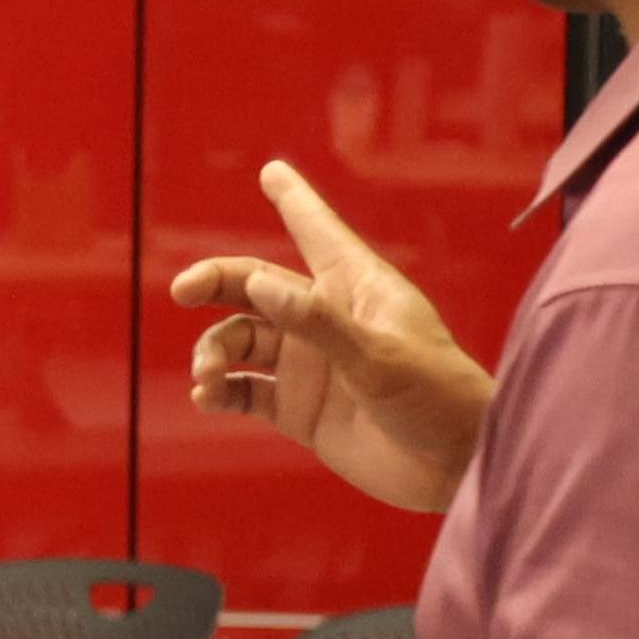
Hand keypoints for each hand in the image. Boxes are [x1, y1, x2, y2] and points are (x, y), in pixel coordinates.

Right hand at [169, 162, 494, 514]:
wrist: (454, 469)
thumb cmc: (440, 399)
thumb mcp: (381, 357)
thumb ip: (318, 322)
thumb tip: (260, 284)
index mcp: (358, 290)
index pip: (320, 233)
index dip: (295, 200)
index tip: (272, 170)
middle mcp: (326, 321)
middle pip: (256, 286)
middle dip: (216, 282)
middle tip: (184, 290)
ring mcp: (309, 364)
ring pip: (240, 341)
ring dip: (214, 353)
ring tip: (207, 376)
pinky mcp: (298, 408)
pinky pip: (243, 391)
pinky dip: (219, 391)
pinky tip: (207, 397)